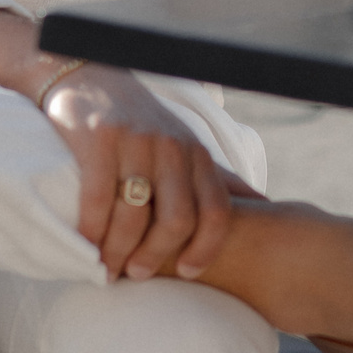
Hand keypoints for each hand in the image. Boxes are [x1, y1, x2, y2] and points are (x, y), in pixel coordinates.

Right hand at [40, 66, 251, 281]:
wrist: (89, 76)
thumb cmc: (141, 123)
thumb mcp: (185, 146)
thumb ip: (218, 179)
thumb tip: (266, 207)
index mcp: (196, 153)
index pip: (216, 210)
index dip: (206, 248)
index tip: (186, 273)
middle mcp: (171, 147)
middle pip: (177, 219)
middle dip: (157, 255)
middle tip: (138, 275)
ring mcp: (136, 142)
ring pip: (134, 215)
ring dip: (119, 252)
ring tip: (107, 271)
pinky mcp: (99, 139)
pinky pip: (97, 199)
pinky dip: (91, 232)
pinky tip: (85, 246)